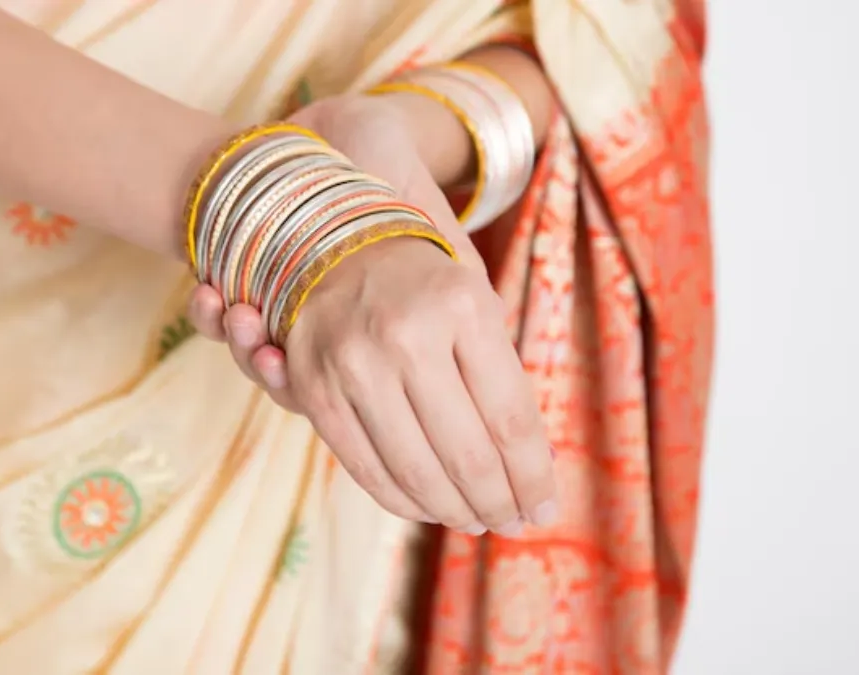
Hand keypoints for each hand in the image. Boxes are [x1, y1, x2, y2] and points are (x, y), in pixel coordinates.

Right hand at [189, 95, 556, 533]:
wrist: (329, 239)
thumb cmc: (420, 282)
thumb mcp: (476, 307)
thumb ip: (501, 379)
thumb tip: (531, 470)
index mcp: (462, 306)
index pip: (511, 420)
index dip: (532, 476)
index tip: (545, 507)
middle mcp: (405, 334)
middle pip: (468, 456)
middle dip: (498, 503)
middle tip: (513, 523)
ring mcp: (353, 362)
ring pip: (415, 471)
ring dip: (453, 511)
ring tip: (477, 522)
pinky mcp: (313, 386)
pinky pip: (363, 466)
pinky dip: (401, 500)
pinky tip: (428, 508)